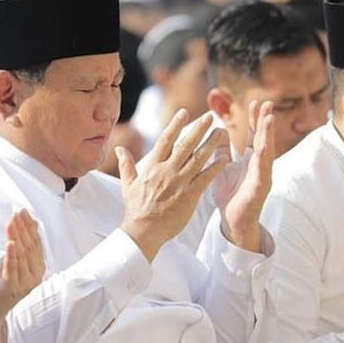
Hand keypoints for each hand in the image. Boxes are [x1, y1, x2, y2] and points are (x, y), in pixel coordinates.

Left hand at [0, 210, 45, 323]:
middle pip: (30, 248)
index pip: (36, 244)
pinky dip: (11, 256)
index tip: (23, 213)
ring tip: (11, 223)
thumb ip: (24, 243)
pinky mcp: (11, 289)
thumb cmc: (3, 282)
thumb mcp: (15, 259)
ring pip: (21, 256)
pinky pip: (11, 270)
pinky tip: (10, 243)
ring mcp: (24, 283)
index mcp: (37, 268)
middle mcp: (35, 276)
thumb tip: (33, 223)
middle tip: (17, 214)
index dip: (30, 227)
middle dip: (23, 229)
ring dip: (16, 237)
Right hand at [117, 110, 228, 260]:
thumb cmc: (135, 208)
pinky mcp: (189, 196)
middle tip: (210, 116)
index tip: (185, 112)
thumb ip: (126, 164)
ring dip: (211, 143)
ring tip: (222, 131)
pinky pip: (205, 178)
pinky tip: (225, 159)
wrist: (143, 230)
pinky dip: (215, 167)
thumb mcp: (127, 184)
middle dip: (199, 129)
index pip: (166, 140)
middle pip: (186, 145)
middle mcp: (167, 171)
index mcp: (153, 166)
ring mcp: (179, 182)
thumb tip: (119, 148)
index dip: (175, 125)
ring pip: (198, 158)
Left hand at [214, 100, 274, 252]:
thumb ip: (222, 151)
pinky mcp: (259, 190)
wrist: (233, 222)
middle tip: (267, 104)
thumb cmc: (230, 195)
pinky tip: (261, 149)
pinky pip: (261, 173)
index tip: (255, 102)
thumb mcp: (223, 168)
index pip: (254, 136)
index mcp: (250, 161)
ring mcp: (261, 178)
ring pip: (266, 153)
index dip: (255, 120)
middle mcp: (259, 167)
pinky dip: (262, 161)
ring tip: (269, 119)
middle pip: (263, 140)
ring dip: (268, 136)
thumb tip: (219, 132)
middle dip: (265, 122)